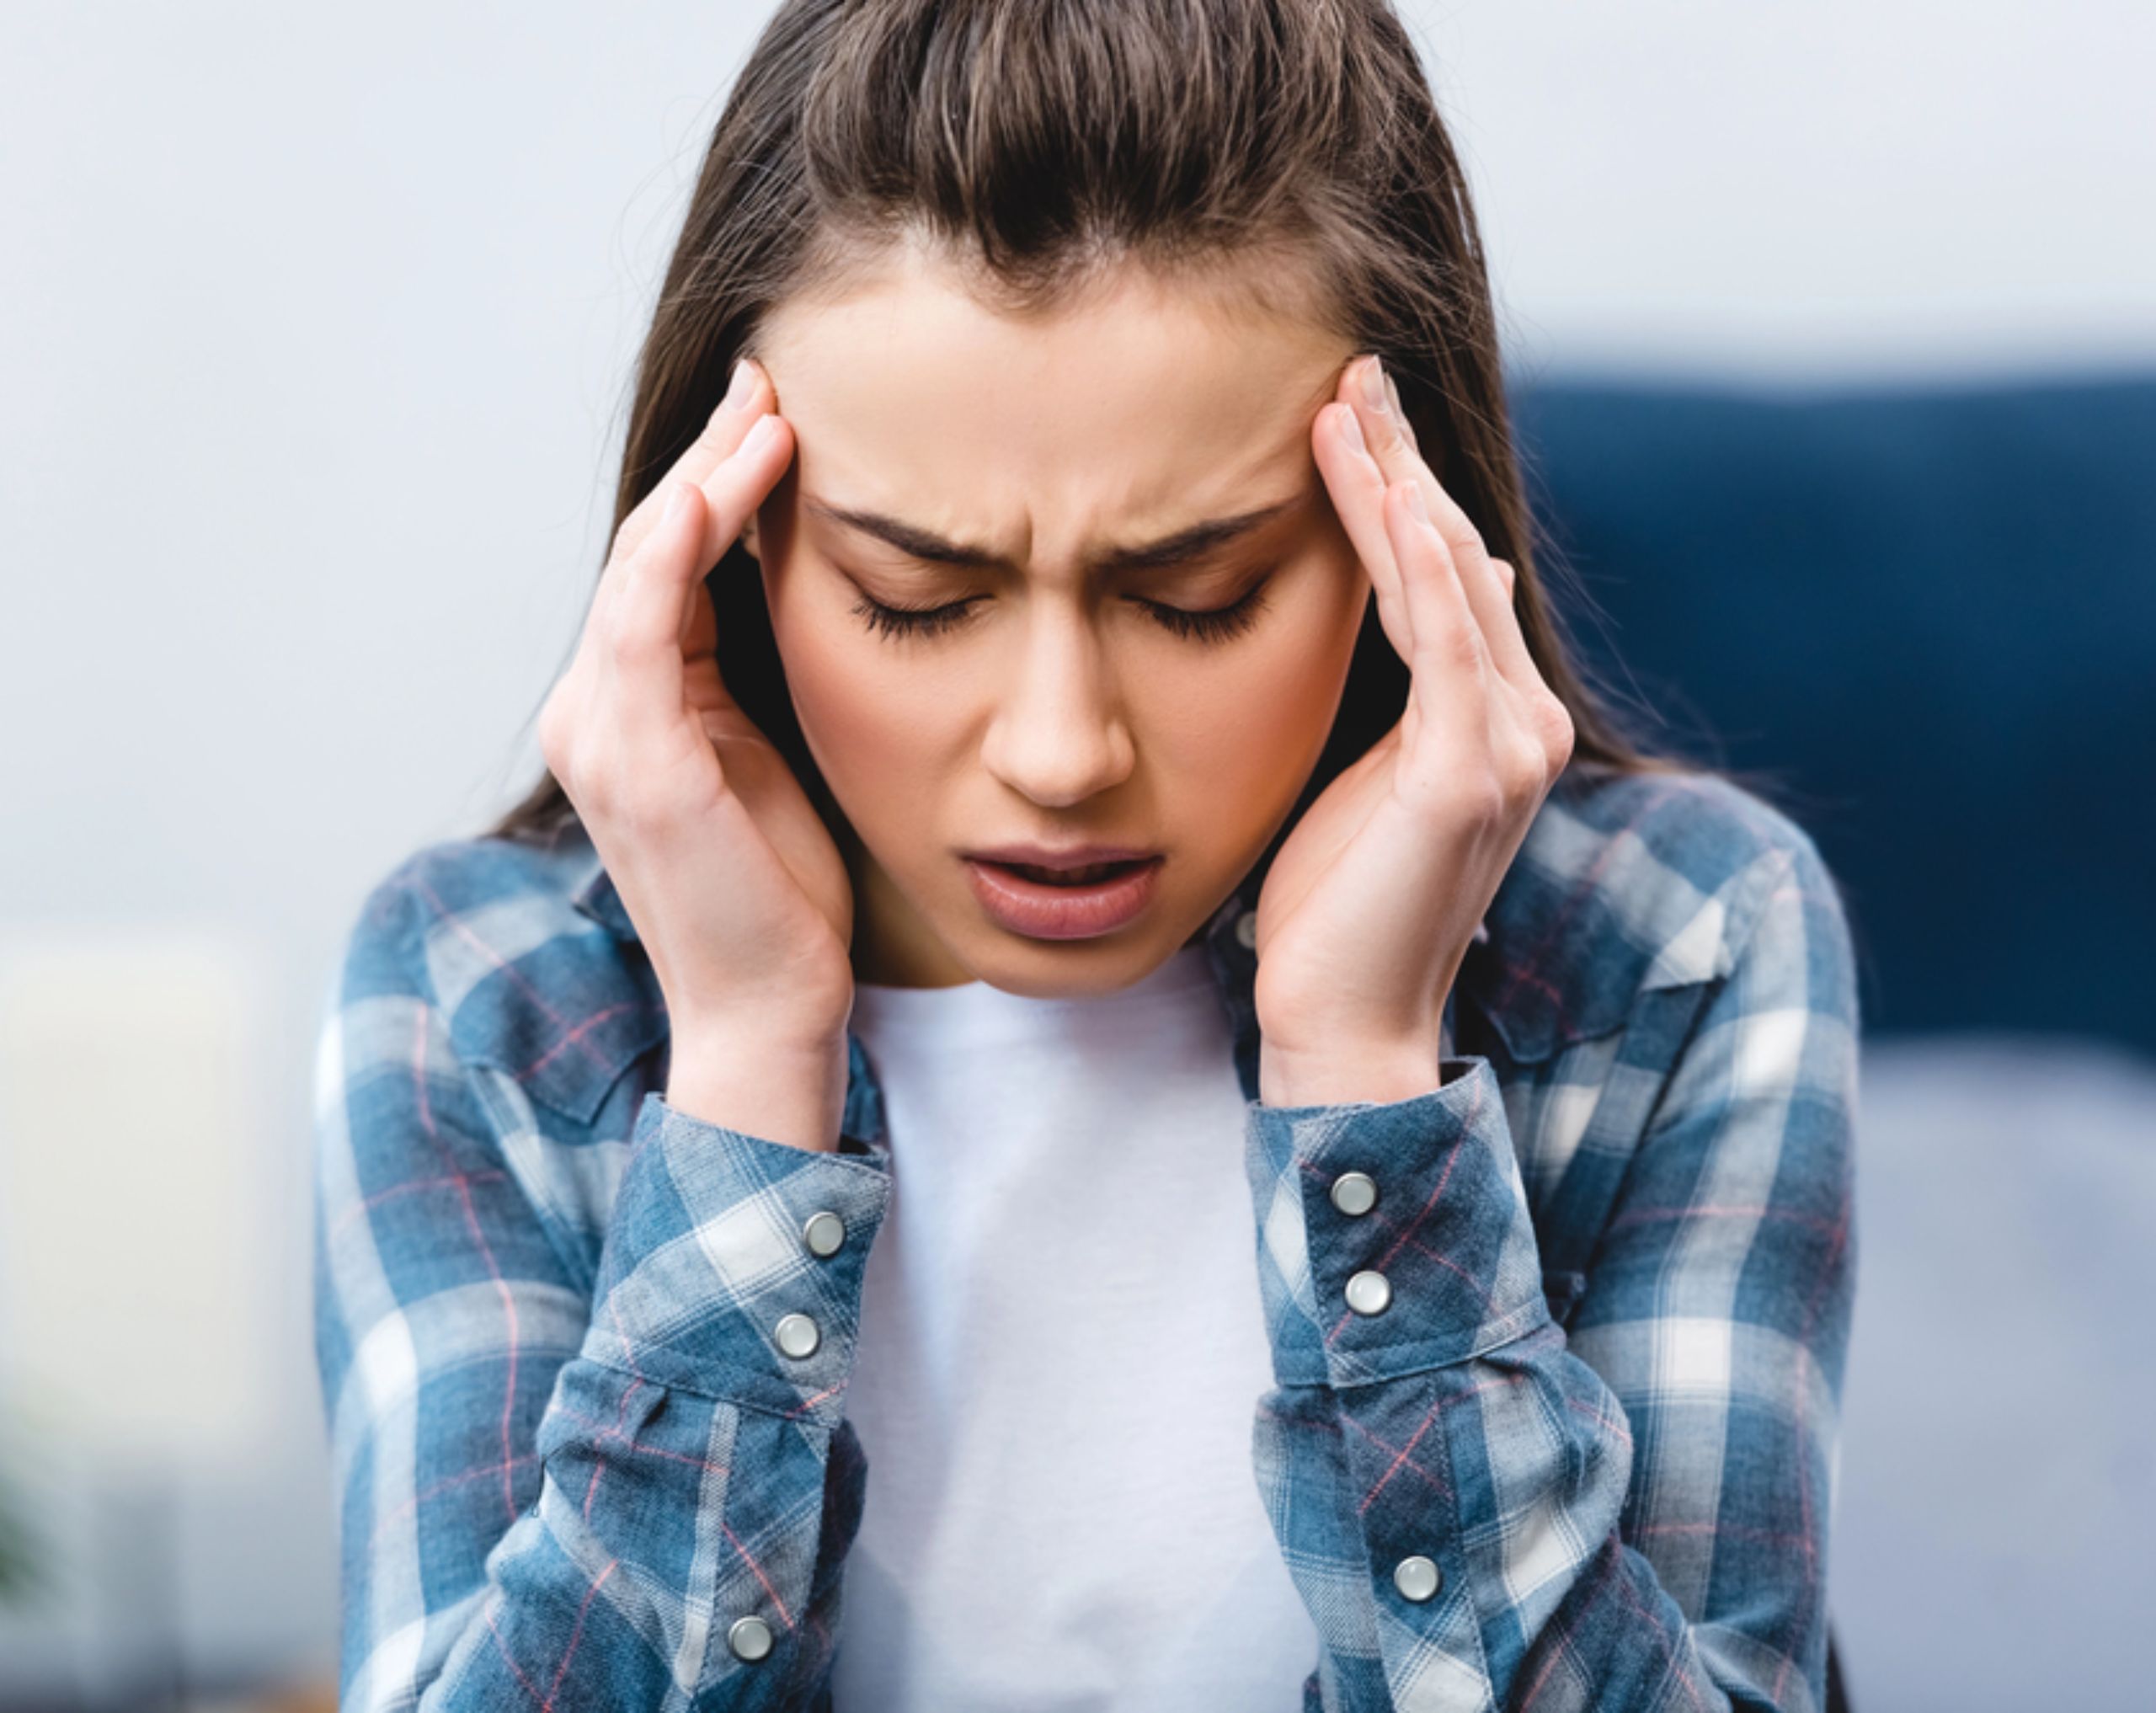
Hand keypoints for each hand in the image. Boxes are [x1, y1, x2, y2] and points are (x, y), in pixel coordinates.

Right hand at [537, 358, 856, 1059]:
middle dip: (710, 456)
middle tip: (771, 379)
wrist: (771, 1003)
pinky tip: (731, 481)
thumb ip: (745, 673)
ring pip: (643, 564)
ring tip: (772, 411)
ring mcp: (604, 732)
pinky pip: (647, 619)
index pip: (661, 566)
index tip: (773, 416)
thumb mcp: (765, 755)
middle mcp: (593, 711)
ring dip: (707, 477)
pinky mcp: (639, 757)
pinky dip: (684, 540)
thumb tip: (787, 582)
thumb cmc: (780, 889)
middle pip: (646, 546)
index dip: (713, 483)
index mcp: (626, 709)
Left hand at [1251, 354, 1574, 1102]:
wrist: (1341, 1018)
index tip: (1352, 411)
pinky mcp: (1466, 771)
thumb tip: (1452, 586)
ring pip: (1449, 580)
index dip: (1405, 488)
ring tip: (1345, 399)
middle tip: (1350, 369)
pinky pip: (1441, 636)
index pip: (1451, 576)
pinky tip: (1372, 486)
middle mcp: (1523, 721)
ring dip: (1394, 482)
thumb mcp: (1372, 768)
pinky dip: (1407, 556)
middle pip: (1457, 558)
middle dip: (1401, 460)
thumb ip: (1406, 685)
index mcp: (1500, 719)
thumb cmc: (1335, 904)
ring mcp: (1506, 745)